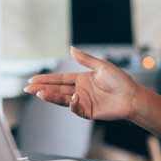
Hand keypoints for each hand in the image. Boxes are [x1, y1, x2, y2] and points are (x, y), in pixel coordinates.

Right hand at [23, 47, 138, 119]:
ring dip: (50, 97)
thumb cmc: (120, 80)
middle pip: (57, 90)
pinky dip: (72, 104)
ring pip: (62, 99)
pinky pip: (76, 109)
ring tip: (39, 94)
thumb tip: (71, 48)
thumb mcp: (101, 66)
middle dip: (42, 89)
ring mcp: (83, 102)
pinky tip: (71, 98)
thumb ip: (85, 59)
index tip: (33, 79)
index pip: (59, 79)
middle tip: (27, 88)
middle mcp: (80, 90)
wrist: (132, 96)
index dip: (46, 79)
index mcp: (81, 79)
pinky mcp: (88, 112)